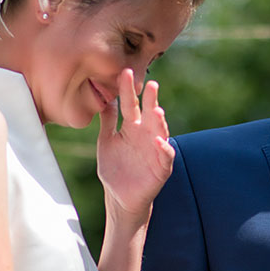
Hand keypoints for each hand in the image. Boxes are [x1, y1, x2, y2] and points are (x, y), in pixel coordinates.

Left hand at [95, 68, 174, 222]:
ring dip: (160, 121)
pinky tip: (159, 142)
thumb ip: (108, 122)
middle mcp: (146, 136)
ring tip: (157, 110)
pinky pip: (165, 157)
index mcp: (132, 128)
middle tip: (151, 84)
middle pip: (150, 113)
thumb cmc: (115, 169)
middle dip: (151, 100)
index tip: (124, 72)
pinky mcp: (162, 168)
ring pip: (161, 132)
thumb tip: (104, 99)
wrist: (120, 197)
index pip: (131, 105)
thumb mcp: (106, 142)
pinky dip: (164, 149)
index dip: (128, 90)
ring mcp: (156, 150)